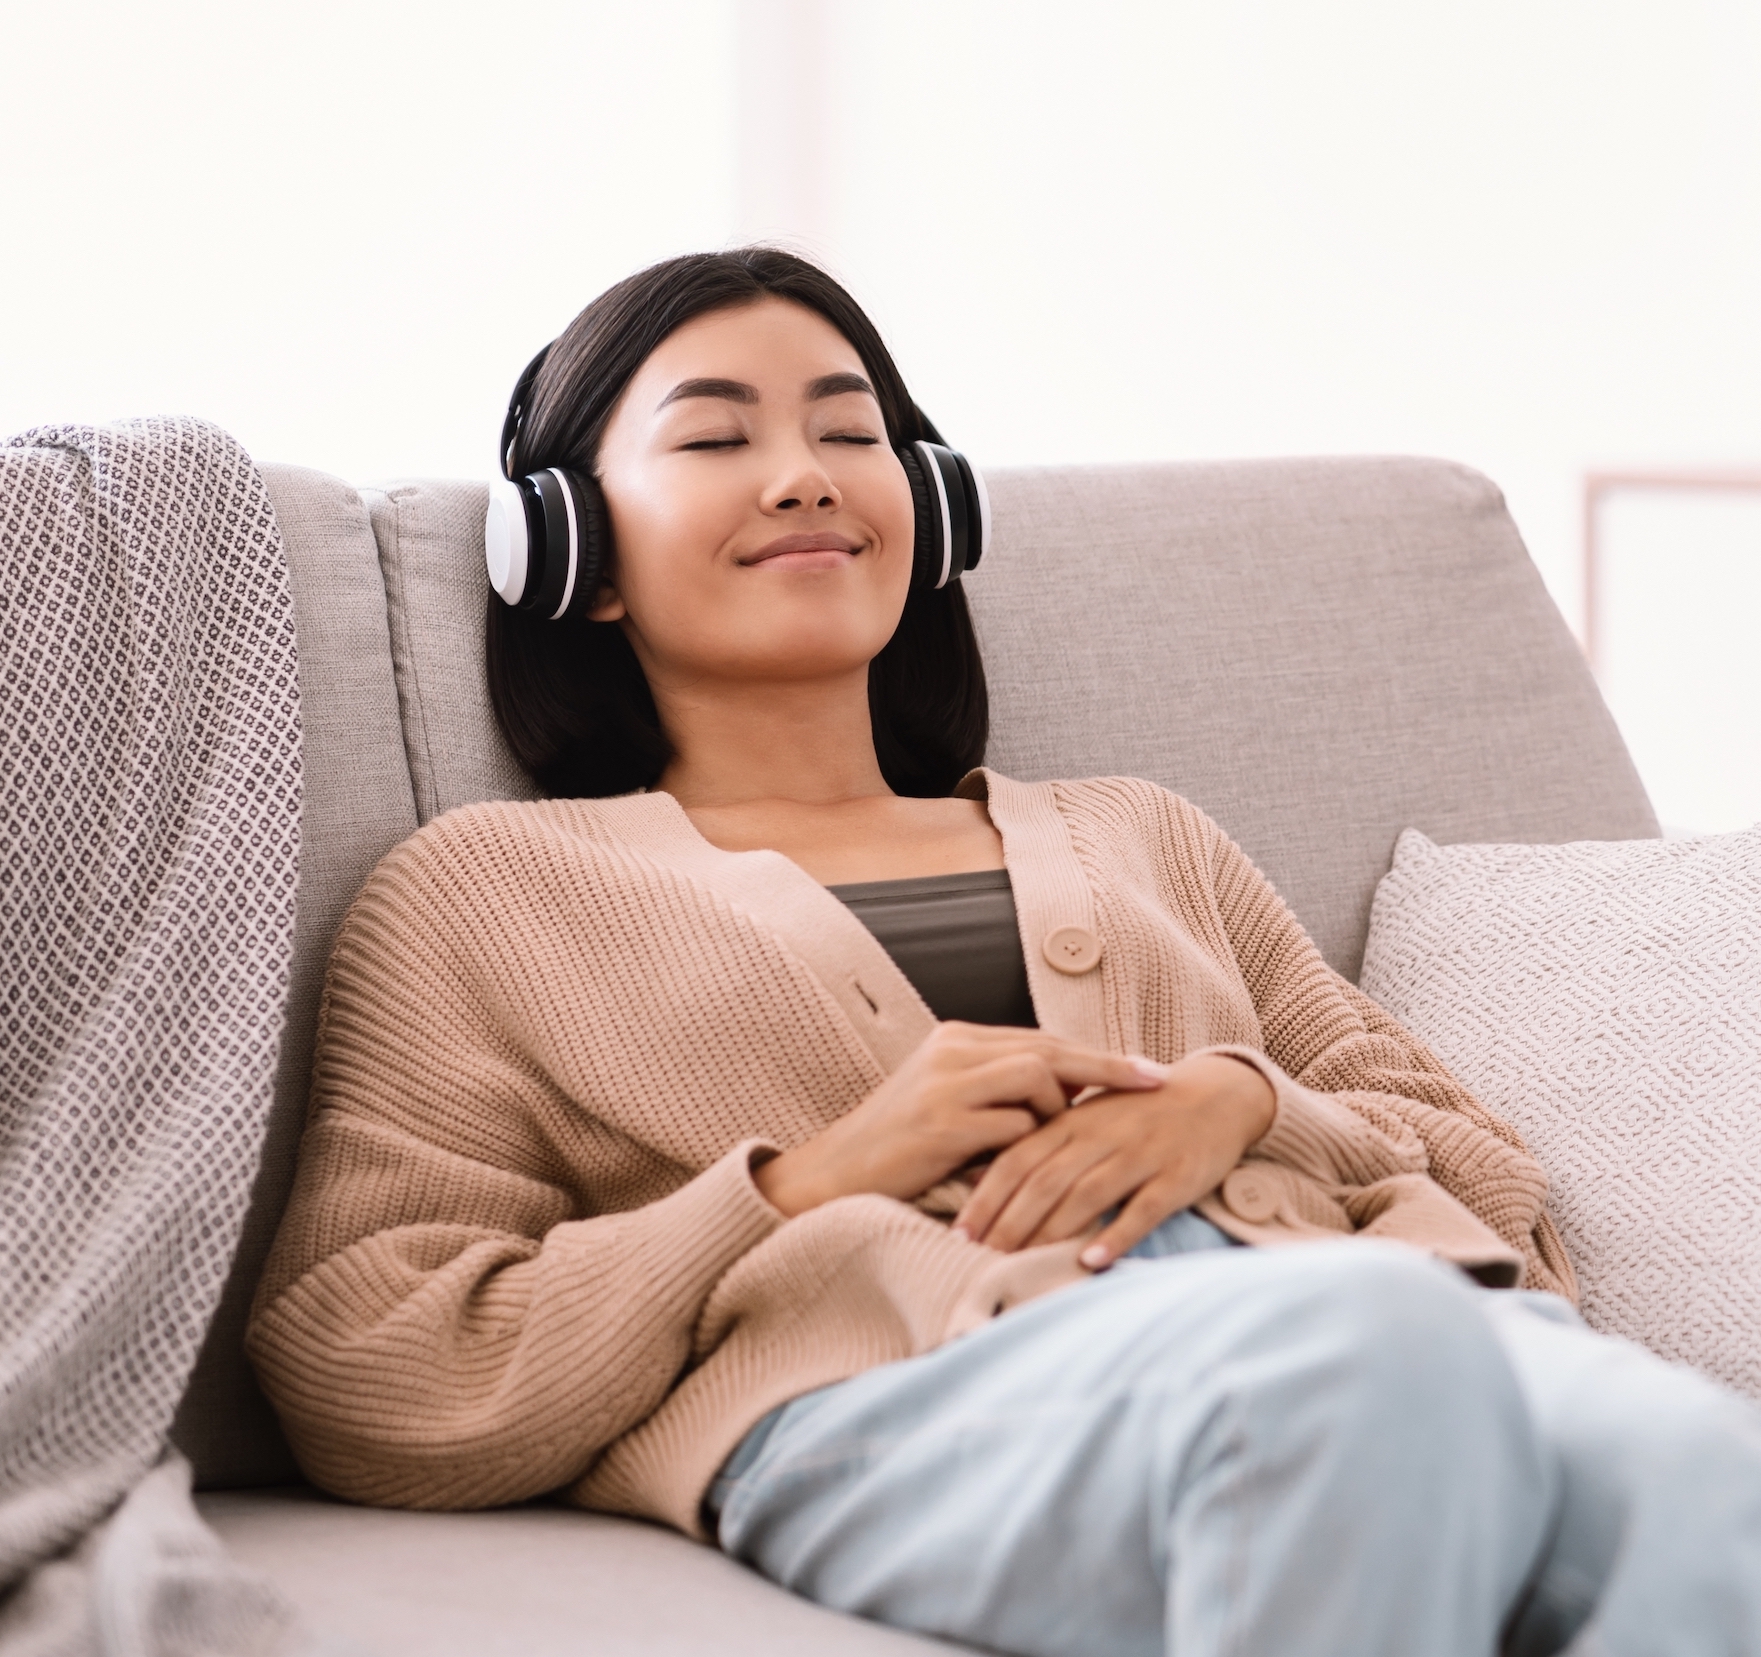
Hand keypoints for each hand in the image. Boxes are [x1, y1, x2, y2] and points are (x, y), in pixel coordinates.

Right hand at [753, 1023, 1168, 1218]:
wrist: (835, 1175)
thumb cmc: (900, 1148)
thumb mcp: (949, 1103)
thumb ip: (999, 1090)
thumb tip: (1067, 1094)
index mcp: (956, 1039)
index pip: (1041, 1039)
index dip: (1094, 1056)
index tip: (1143, 1069)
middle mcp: (952, 1050)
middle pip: (1049, 1048)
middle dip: (1108, 1067)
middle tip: (1156, 1081)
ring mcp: (945, 1083)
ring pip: (1035, 1078)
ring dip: (1058, 1112)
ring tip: (1062, 1142)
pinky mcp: (941, 1124)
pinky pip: (1012, 1126)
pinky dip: (1030, 1144)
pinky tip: (1035, 1166)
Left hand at [951, 1051, 1276, 1269]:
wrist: (1213, 1097)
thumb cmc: (1136, 1115)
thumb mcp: (1083, 1121)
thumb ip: (1037, 1147)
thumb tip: (977, 1178)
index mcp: (1071, 1121)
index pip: (1016, 1159)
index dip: (986, 1197)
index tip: (959, 1233)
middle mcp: (1099, 1135)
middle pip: (1044, 1181)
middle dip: (1008, 1223)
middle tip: (980, 1258)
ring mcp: (1139, 1154)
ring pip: (1085, 1194)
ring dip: (1051, 1232)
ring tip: (1021, 1265)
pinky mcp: (1176, 1175)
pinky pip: (1142, 1208)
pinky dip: (1115, 1234)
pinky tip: (1091, 1261)